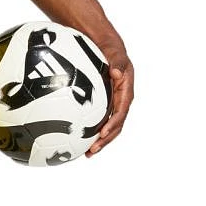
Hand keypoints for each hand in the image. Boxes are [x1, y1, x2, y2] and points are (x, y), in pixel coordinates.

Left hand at [86, 40, 133, 156]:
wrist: (109, 50)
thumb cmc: (112, 52)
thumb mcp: (116, 55)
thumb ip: (118, 63)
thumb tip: (116, 73)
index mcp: (125, 93)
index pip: (120, 113)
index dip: (113, 125)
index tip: (103, 133)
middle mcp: (121, 103)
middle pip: (115, 126)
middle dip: (105, 140)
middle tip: (92, 150)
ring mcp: (113, 106)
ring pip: (108, 128)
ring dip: (100, 142)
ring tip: (87, 154)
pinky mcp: (105, 108)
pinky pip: (100, 123)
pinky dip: (92, 133)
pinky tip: (79, 142)